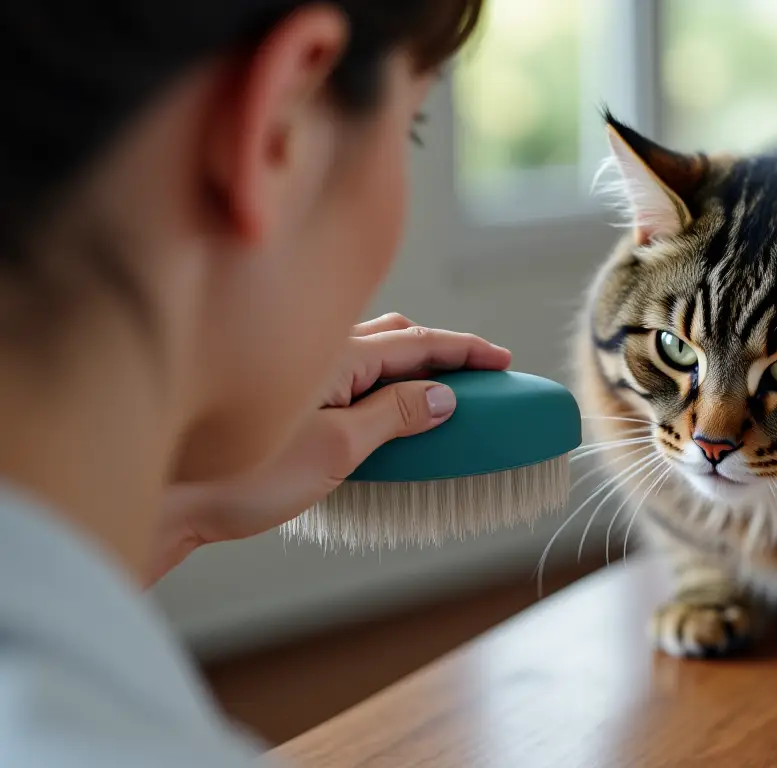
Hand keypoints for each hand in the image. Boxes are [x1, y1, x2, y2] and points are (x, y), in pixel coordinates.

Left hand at [145, 313, 510, 584]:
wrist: (170, 498)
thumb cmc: (243, 477)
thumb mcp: (338, 449)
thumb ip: (394, 416)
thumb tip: (444, 397)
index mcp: (338, 357)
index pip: (420, 342)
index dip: (466, 351)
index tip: (504, 362)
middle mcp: (320, 353)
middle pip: (398, 338)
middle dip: (443, 354)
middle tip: (479, 381)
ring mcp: (301, 373)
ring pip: (373, 354)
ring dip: (413, 368)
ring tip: (442, 398)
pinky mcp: (288, 398)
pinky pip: (352, 375)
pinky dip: (384, 384)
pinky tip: (386, 411)